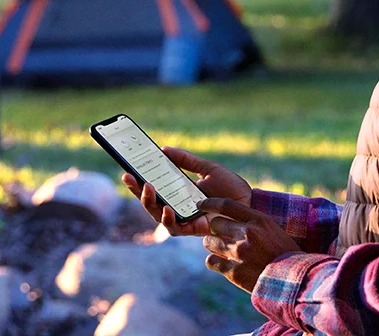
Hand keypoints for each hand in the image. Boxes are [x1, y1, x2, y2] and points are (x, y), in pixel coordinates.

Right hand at [122, 147, 251, 236]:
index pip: (154, 186)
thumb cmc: (232, 187)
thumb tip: (164, 149)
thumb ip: (187, 160)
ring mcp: (184, 218)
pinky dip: (168, 219)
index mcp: (179, 190)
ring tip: (147, 188)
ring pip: (157, 215)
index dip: (139, 180)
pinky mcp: (193, 229)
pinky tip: (167, 208)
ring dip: (149, 203)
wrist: (250, 203)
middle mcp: (178, 205)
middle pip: (150, 201)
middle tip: (128, 176)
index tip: (128, 169)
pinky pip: (174, 228)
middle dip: (137, 190)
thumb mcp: (208, 168)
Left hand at [198, 197, 299, 292]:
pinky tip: (222, 264)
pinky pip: (211, 261)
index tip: (201, 204)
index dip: (210, 203)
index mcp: (259, 220)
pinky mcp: (234, 272)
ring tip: (220, 250)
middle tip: (221, 236)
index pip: (226, 205)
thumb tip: (233, 218)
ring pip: (209, 241)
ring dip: (213, 245)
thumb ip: (254, 223)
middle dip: (216, 230)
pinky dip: (214, 262)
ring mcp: (239, 253)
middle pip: (215, 223)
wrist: (295, 281)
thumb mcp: (274, 230)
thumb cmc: (286, 254)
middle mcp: (247, 234)